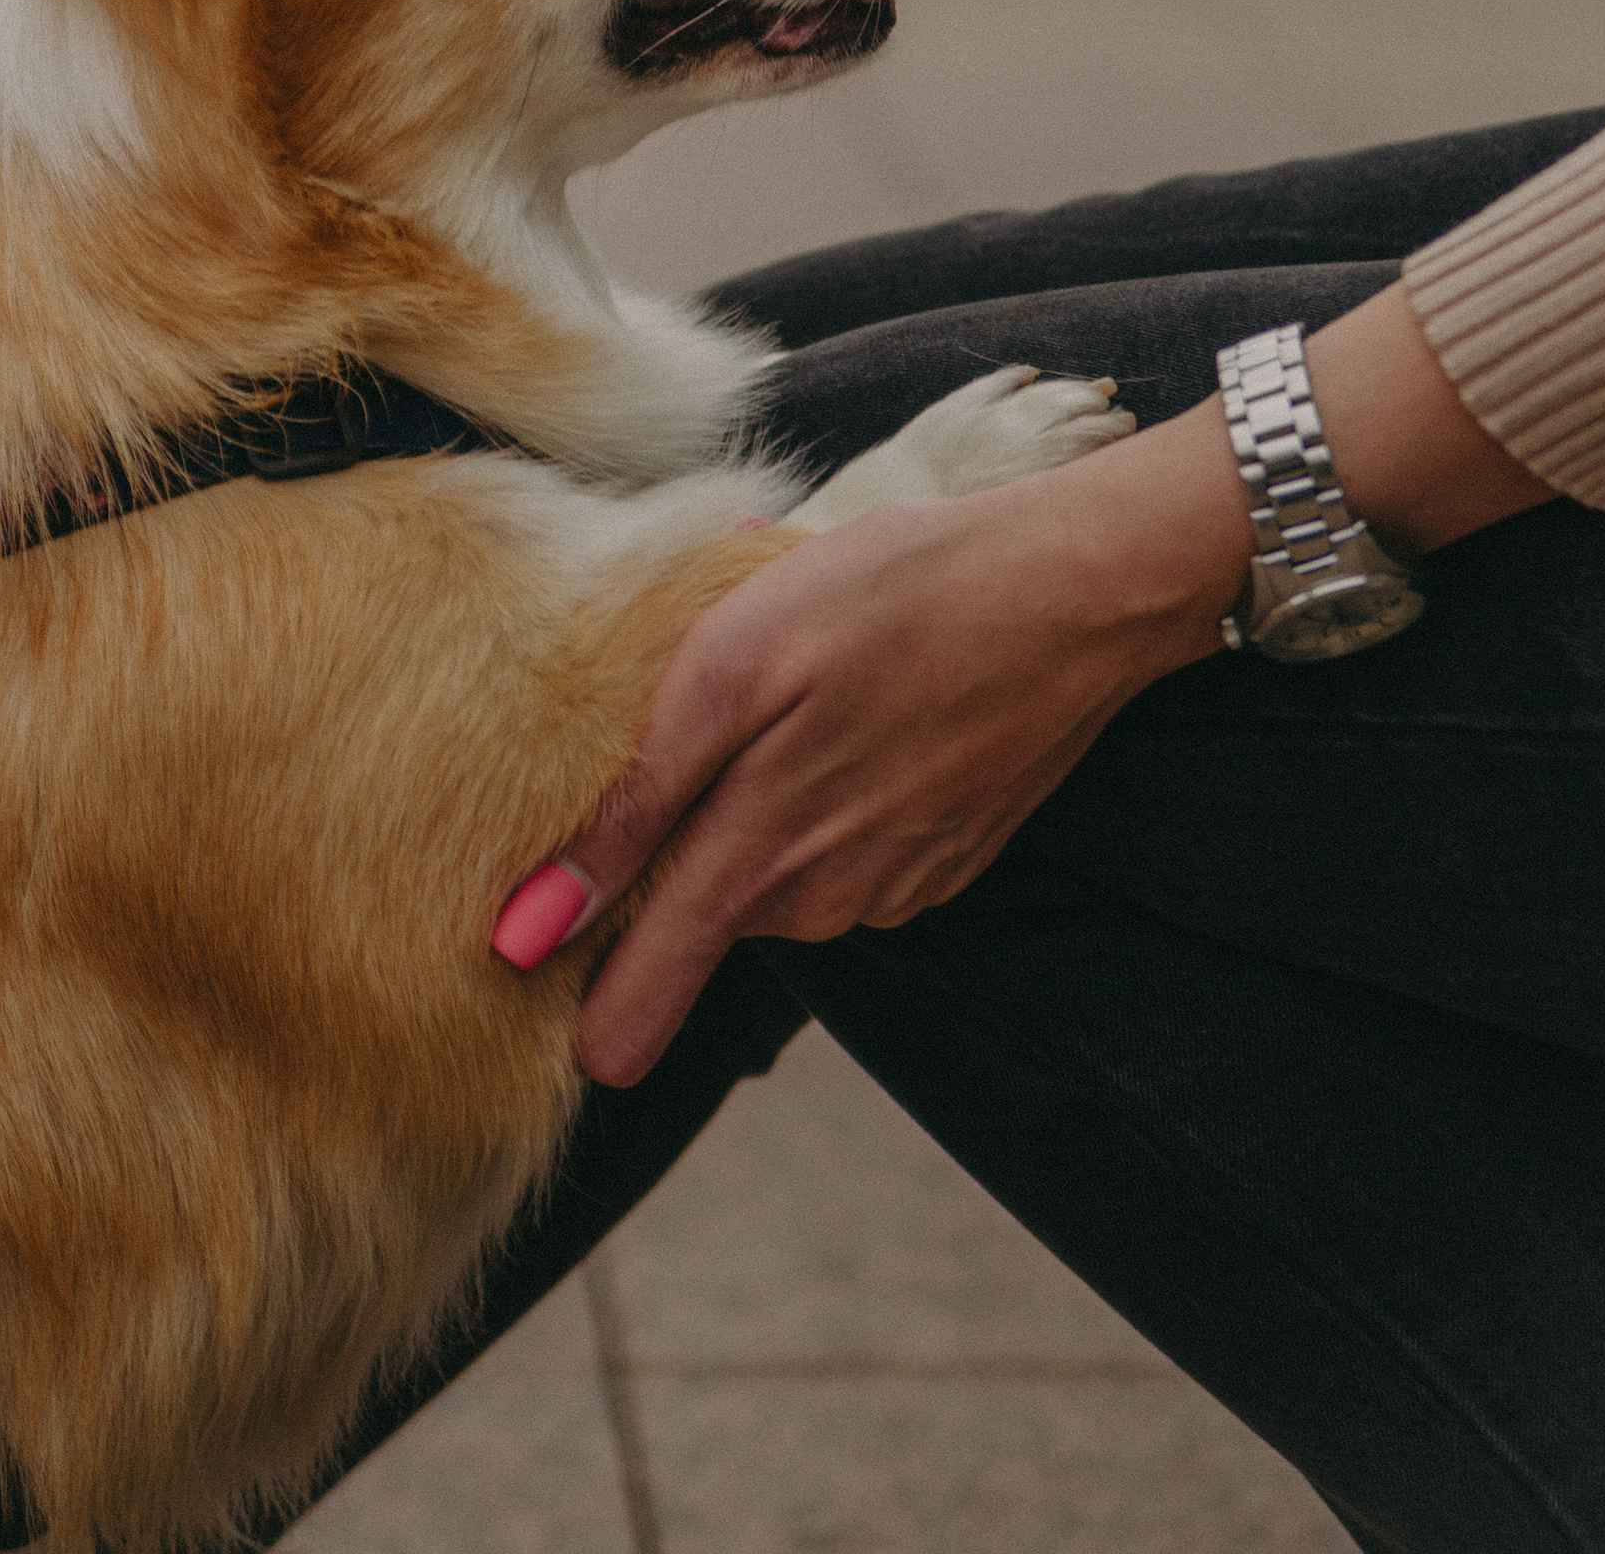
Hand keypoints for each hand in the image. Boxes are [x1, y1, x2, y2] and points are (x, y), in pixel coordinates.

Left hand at [493, 287, 1551, 1086]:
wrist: (1076, 588)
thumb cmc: (895, 596)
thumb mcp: (733, 666)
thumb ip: (633, 809)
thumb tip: (528, 930)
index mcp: (758, 858)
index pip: (647, 992)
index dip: (596, 1012)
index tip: (553, 1016)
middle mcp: (828, 899)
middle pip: (712, 912)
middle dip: (688, 846)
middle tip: (709, 724)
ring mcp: (900, 883)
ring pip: (784, 876)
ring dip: (765, 809)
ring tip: (794, 698)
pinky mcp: (948, 856)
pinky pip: (852, 851)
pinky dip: (834, 797)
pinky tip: (858, 712)